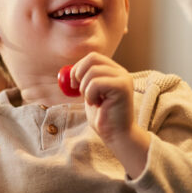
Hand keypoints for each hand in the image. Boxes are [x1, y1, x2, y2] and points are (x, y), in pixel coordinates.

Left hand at [70, 53, 149, 176]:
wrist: (116, 135)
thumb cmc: (103, 117)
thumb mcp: (90, 95)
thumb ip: (84, 81)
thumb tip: (68, 71)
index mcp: (114, 72)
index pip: (93, 57)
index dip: (79, 67)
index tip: (73, 84)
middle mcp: (121, 72)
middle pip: (93, 58)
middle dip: (79, 74)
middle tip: (78, 91)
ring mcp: (123, 78)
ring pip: (93, 72)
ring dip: (85, 88)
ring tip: (93, 101)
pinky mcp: (122, 87)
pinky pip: (96, 83)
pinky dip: (90, 94)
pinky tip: (98, 104)